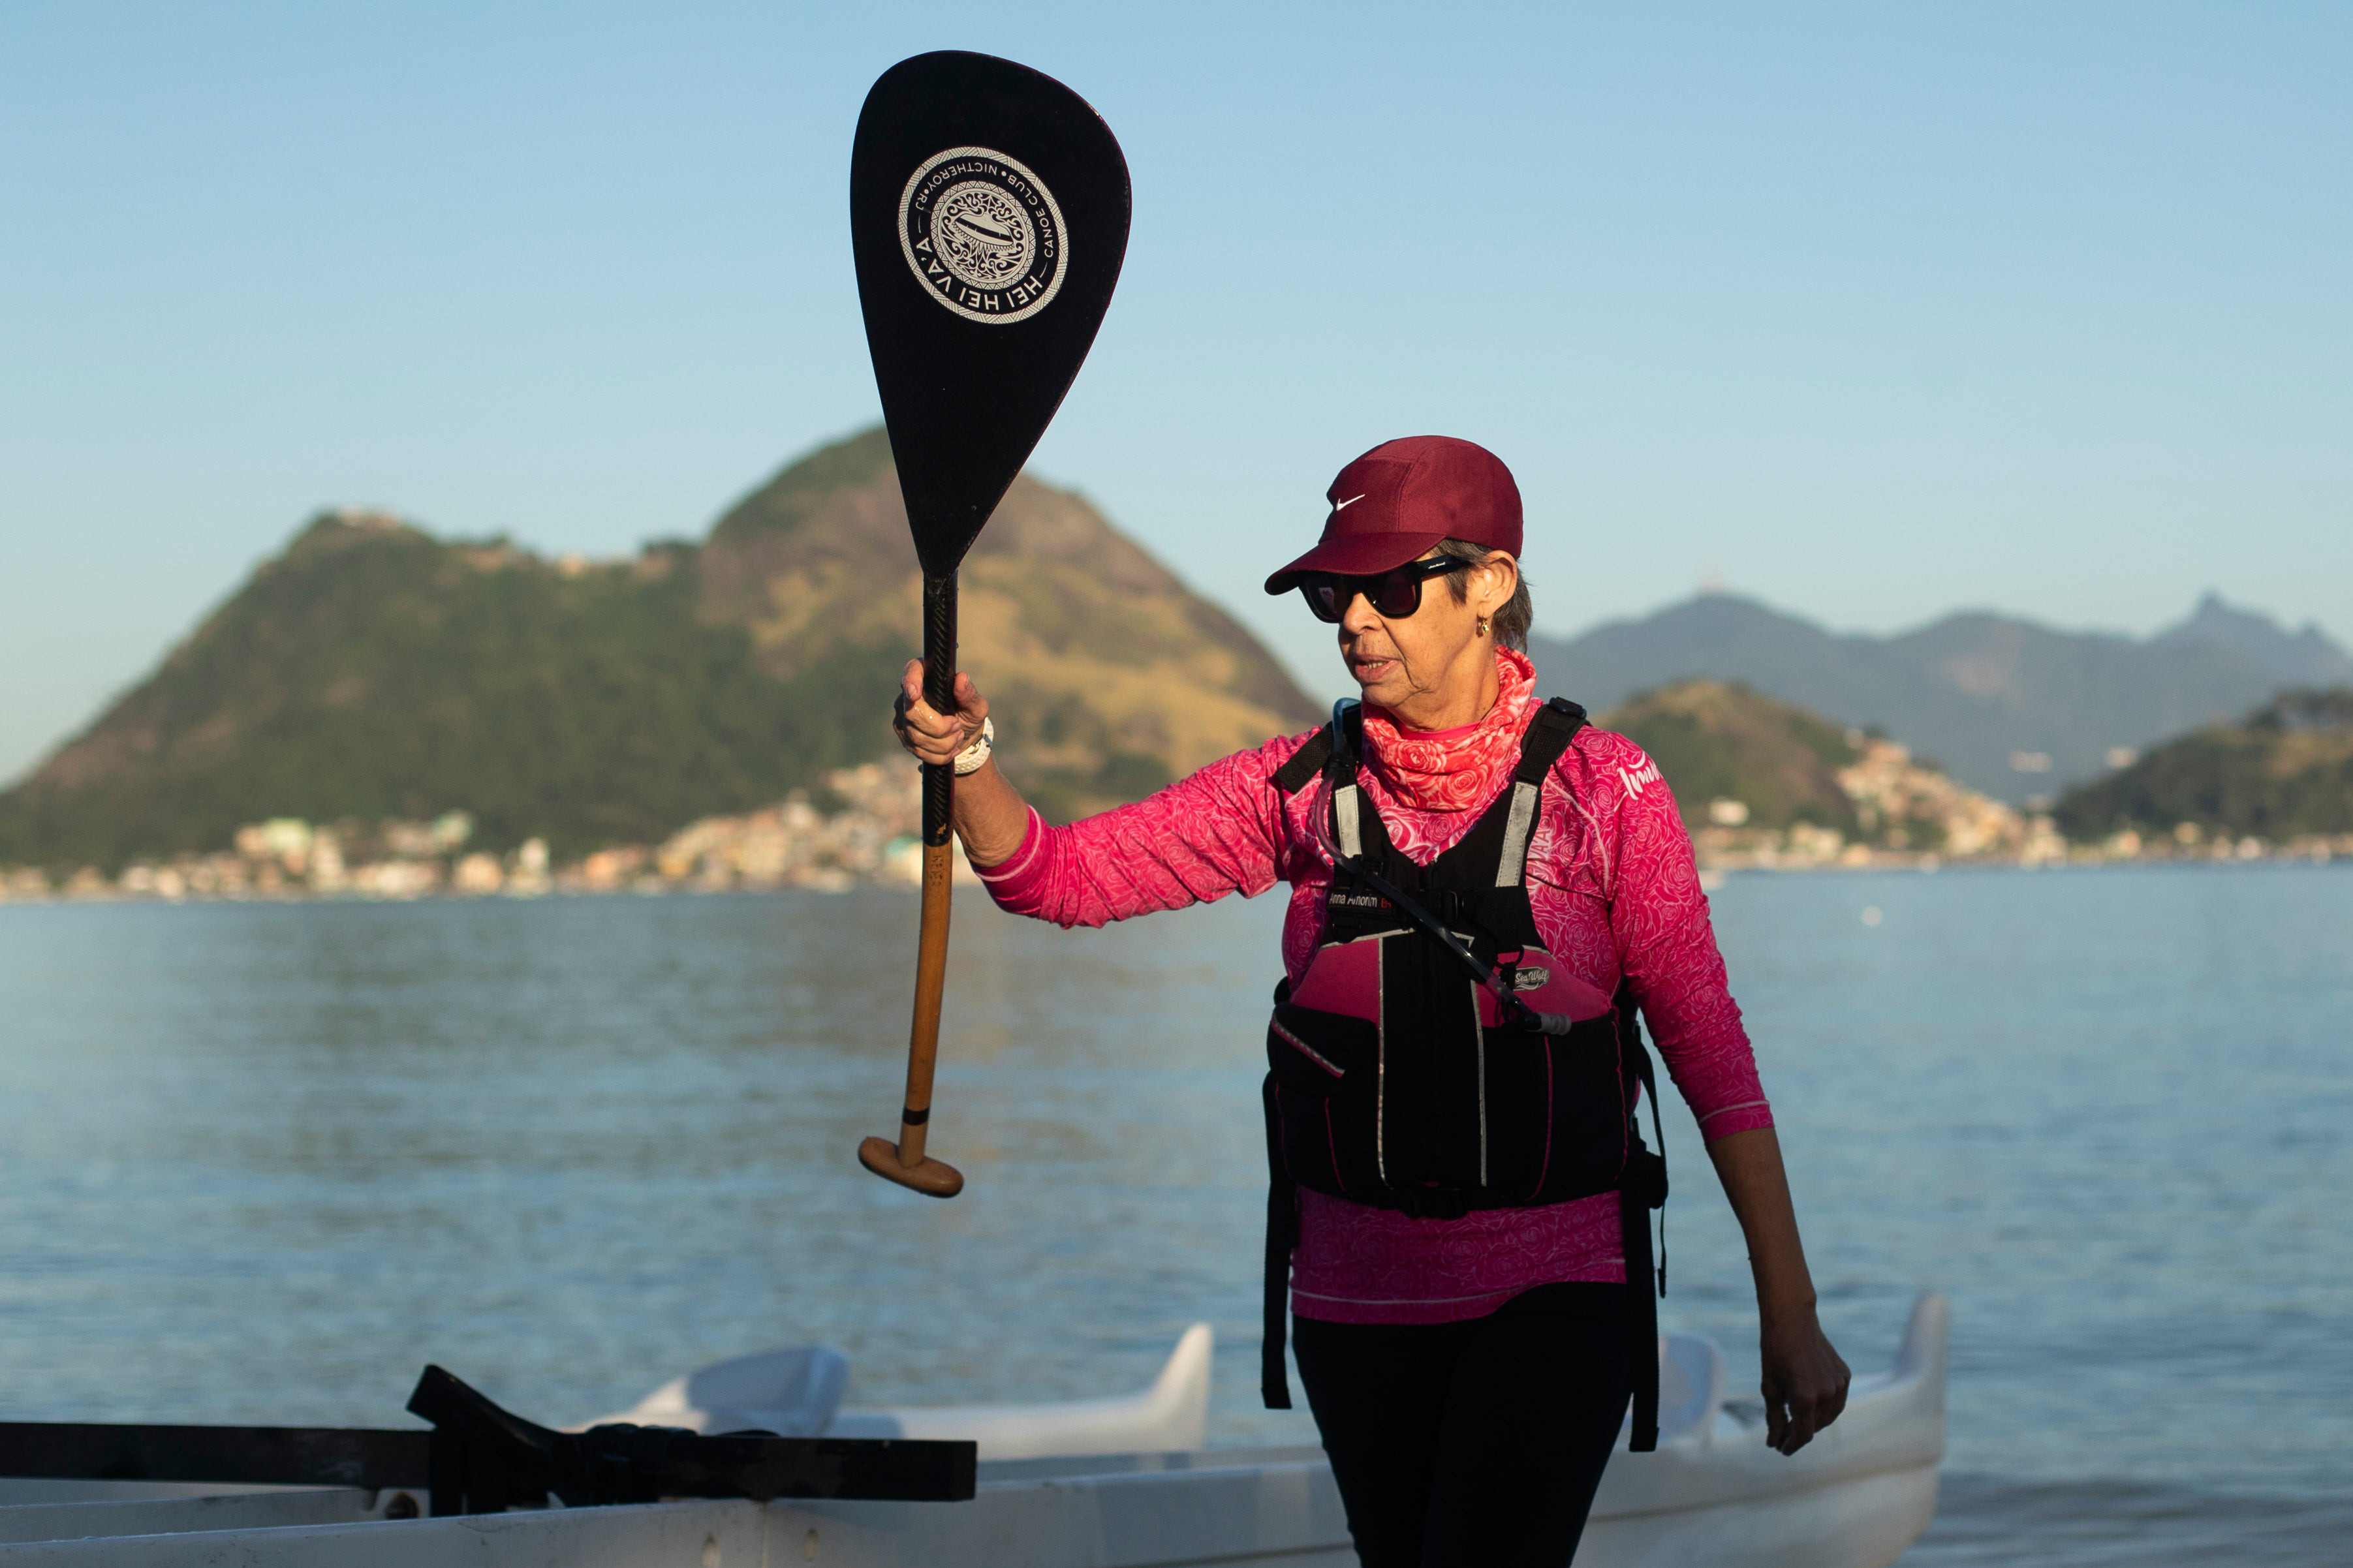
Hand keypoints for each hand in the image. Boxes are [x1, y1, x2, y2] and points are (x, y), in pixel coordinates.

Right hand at [894, 661, 988, 767]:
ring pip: (916, 736)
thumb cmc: (968, 713)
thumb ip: (969, 693)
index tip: (916, 694)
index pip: (912, 671)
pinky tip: (951, 750)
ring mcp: (902, 716)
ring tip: (958, 736)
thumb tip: (962, 677)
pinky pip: (918, 750)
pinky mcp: (904, 735)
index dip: (910, 682)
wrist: (963, 736)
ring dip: (943, 743)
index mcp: (926, 676)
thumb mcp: (976, 705)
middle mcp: (908, 694)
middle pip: (912, 712)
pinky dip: (938, 754)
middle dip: (939, 727)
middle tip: (957, 726)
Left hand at [1759, 1307, 1849, 1454]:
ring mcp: (1839, 1386)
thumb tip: (1773, 1444)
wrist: (1792, 1320)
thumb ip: (1774, 1418)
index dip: (1790, 1445)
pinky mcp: (1845, 1377)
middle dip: (1798, 1434)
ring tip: (1795, 1420)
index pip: (1802, 1435)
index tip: (1780, 1449)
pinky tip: (1811, 1405)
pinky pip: (1836, 1402)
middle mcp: (1826, 1394)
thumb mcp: (1770, 1387)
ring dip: (1812, 1422)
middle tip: (1782, 1436)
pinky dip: (1825, 1408)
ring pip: (1828, 1417)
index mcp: (1805, 1398)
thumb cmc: (1775, 1352)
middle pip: (1814, 1428)